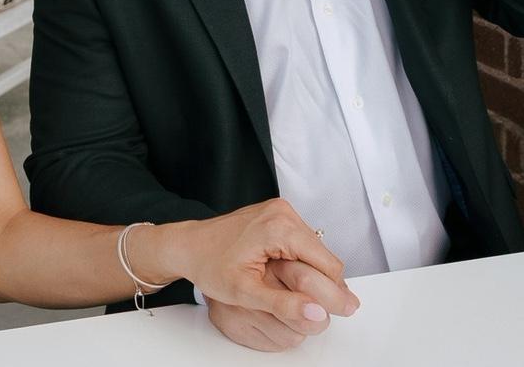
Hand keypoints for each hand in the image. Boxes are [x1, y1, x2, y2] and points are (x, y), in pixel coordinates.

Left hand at [175, 200, 357, 347]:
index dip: (335, 293)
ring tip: (294, 293)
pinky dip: (301, 261)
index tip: (333, 315)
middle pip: (325, 255)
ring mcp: (280, 210)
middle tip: (308, 309)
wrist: (189, 245)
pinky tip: (285, 277)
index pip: (329, 264)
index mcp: (280, 227)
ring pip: (315, 249)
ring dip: (312, 272)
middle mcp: (283, 212)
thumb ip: (284, 305)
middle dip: (322, 283)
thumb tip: (317, 314)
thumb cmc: (210, 265)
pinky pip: (302, 241)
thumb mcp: (245, 293)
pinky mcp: (276, 214)